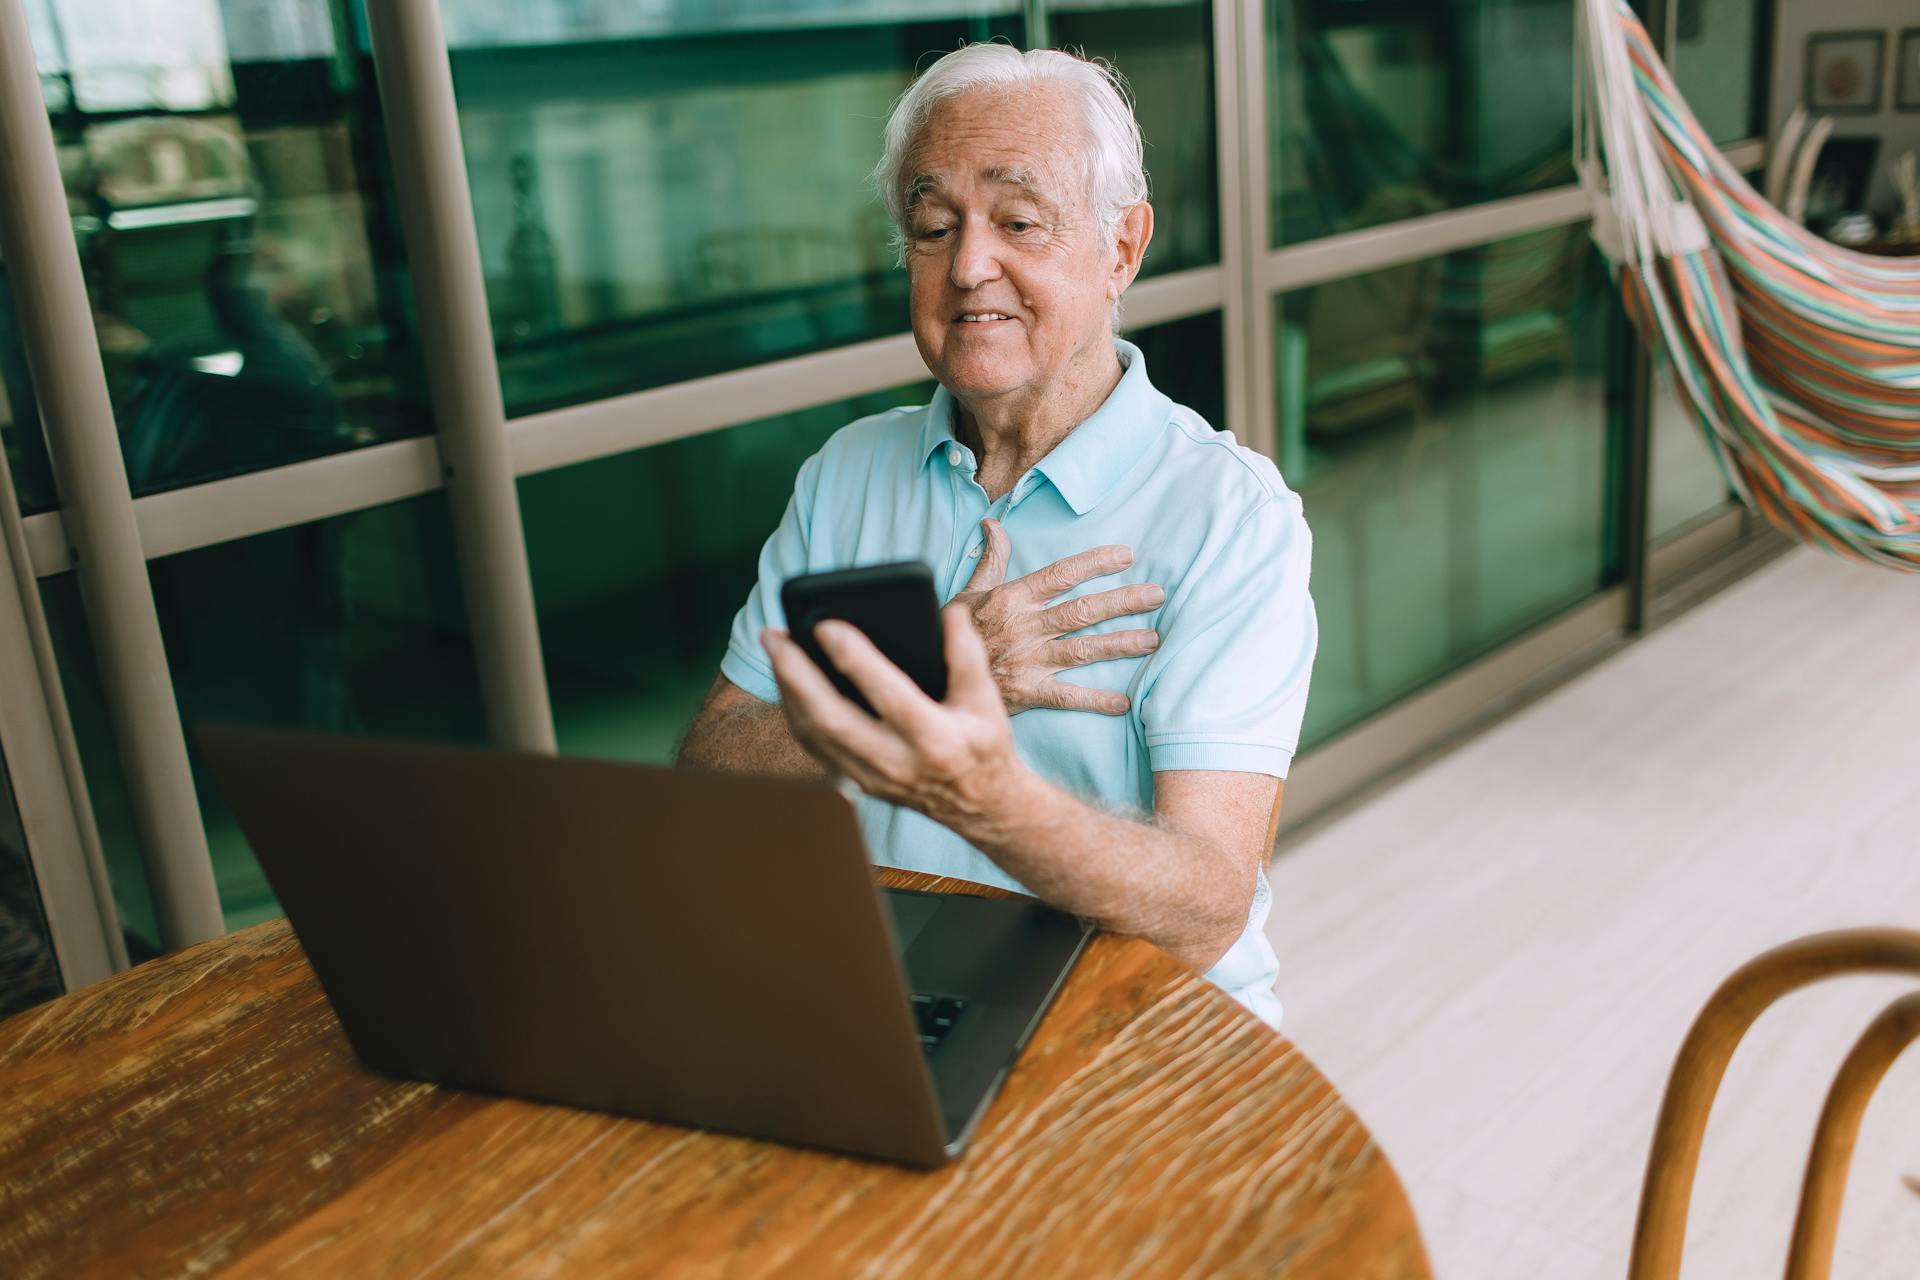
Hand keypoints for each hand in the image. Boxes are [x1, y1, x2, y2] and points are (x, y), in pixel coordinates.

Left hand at [761, 605, 1029, 831]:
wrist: (981, 807)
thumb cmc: (982, 745)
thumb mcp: (986, 700)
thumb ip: (967, 653)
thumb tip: (949, 611)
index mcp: (934, 738)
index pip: (887, 695)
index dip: (854, 658)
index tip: (825, 625)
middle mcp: (897, 762)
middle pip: (830, 718)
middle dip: (795, 674)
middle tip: (774, 634)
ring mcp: (871, 777)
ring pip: (814, 733)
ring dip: (787, 689)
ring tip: (776, 647)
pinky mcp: (857, 781)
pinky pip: (814, 745)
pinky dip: (795, 709)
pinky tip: (787, 680)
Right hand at [954, 519, 1163, 715]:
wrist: (931, 679)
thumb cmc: (950, 634)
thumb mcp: (968, 593)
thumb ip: (991, 560)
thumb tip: (994, 525)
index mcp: (1012, 599)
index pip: (1061, 575)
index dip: (1095, 563)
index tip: (1126, 555)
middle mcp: (1026, 627)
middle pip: (1083, 610)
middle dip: (1122, 601)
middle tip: (1157, 595)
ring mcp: (1030, 660)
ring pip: (1084, 648)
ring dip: (1121, 644)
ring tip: (1153, 639)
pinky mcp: (1029, 691)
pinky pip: (1068, 696)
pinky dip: (1096, 700)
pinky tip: (1124, 702)